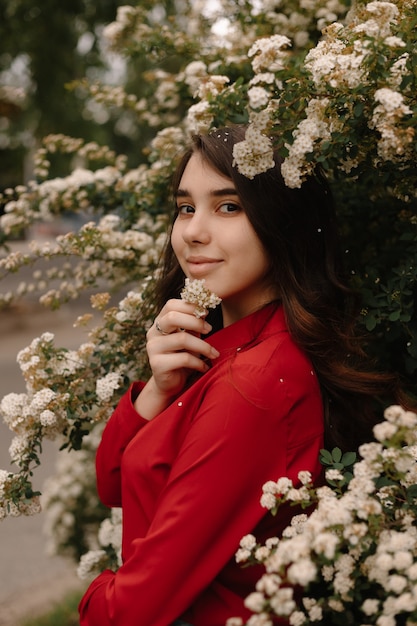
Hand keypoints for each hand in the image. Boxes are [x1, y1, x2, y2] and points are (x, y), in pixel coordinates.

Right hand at [134, 299, 219, 419]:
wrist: (171, 384)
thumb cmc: (182, 356)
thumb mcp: (189, 337)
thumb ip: (193, 324)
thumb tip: (205, 309)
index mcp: (160, 322)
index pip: (171, 305)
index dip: (190, 306)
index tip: (206, 313)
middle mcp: (153, 333)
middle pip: (173, 317)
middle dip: (196, 322)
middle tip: (210, 329)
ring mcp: (153, 348)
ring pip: (182, 339)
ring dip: (203, 346)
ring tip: (214, 353)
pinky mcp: (157, 364)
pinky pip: (184, 359)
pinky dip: (199, 362)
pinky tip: (205, 367)